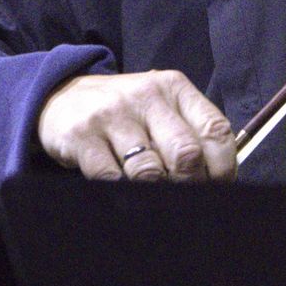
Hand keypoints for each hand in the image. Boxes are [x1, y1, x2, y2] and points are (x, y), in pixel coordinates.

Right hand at [36, 69, 237, 183]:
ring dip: (155, 191)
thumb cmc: (126, 112)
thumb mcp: (162, 107)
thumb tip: (219, 180)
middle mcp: (146, 97)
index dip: (224, 168)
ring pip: (149, 171)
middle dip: (190, 184)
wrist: (62, 96)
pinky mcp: (82, 136)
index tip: (219, 186)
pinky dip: (121, 191)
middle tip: (185, 196)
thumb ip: (191, 133)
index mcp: (175, 88)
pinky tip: (122, 187)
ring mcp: (112, 115)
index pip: (216, 131)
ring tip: (152, 191)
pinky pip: (111, 178)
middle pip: (186, 153)